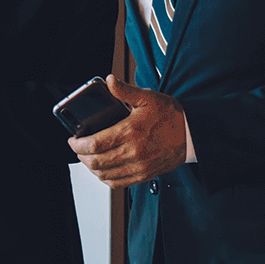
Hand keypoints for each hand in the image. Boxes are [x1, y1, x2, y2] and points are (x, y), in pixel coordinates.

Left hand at [68, 74, 187, 187]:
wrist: (191, 134)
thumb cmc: (171, 116)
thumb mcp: (148, 98)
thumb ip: (125, 91)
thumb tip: (109, 80)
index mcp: (130, 132)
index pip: (94, 144)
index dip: (77, 144)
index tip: (73, 140)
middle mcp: (133, 152)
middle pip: (96, 162)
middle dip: (81, 156)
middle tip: (78, 148)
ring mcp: (138, 166)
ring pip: (104, 174)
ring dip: (91, 167)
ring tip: (89, 158)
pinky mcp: (144, 175)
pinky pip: (117, 183)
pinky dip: (105, 178)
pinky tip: (103, 169)